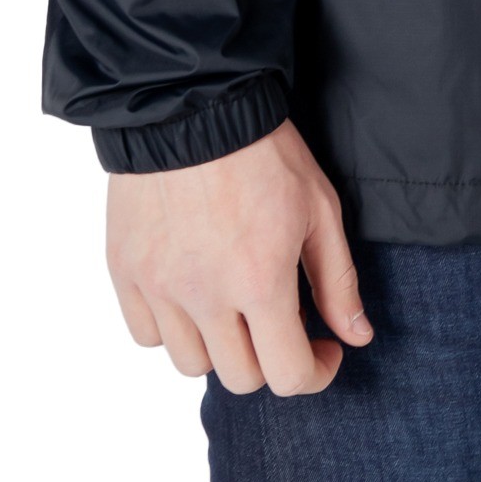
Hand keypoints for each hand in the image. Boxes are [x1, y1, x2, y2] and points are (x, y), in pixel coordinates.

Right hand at [106, 120, 371, 396]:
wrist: (192, 103)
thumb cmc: (262, 150)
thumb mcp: (320, 208)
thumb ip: (338, 281)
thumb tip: (355, 337)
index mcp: (259, 282)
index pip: (287, 376)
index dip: (315, 373)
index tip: (323, 348)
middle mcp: (204, 296)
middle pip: (239, 379)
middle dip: (271, 359)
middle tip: (281, 322)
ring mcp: (159, 286)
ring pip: (190, 364)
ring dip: (220, 347)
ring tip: (233, 306)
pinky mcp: (125, 270)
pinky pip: (145, 334)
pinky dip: (171, 328)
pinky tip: (191, 294)